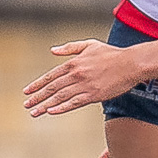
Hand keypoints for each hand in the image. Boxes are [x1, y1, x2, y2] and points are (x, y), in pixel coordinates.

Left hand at [22, 39, 146, 115]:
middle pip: (52, 88)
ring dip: (45, 105)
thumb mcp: (89, 45)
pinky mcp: (94, 95)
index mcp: (74, 63)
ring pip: (60, 97)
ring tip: (34, 112)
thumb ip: (70, 48)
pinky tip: (51, 112)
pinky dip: (61, 108)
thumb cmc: (112, 54)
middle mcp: (76, 74)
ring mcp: (84, 85)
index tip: (27, 92)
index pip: (50, 76)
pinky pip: (74, 103)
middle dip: (37, 97)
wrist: (131, 63)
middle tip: (26, 105)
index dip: (37, 84)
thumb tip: (52, 51)